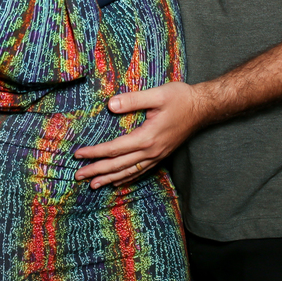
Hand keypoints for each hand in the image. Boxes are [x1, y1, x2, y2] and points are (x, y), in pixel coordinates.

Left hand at [73, 81, 204, 187]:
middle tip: (78, 176)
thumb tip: (110, 105)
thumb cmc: (180, 98)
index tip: (78, 155)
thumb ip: (133, 100)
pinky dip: (127, 178)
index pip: (114, 149)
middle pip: (118, 165)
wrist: (203, 108)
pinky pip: (140, 172)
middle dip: (97, 171)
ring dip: (109, 179)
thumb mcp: (157, 94)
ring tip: (93, 185)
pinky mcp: (161, 155)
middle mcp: (151, 151)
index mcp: (147, 138)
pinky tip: (118, 182)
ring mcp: (157, 156)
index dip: (95, 153)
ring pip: (129, 172)